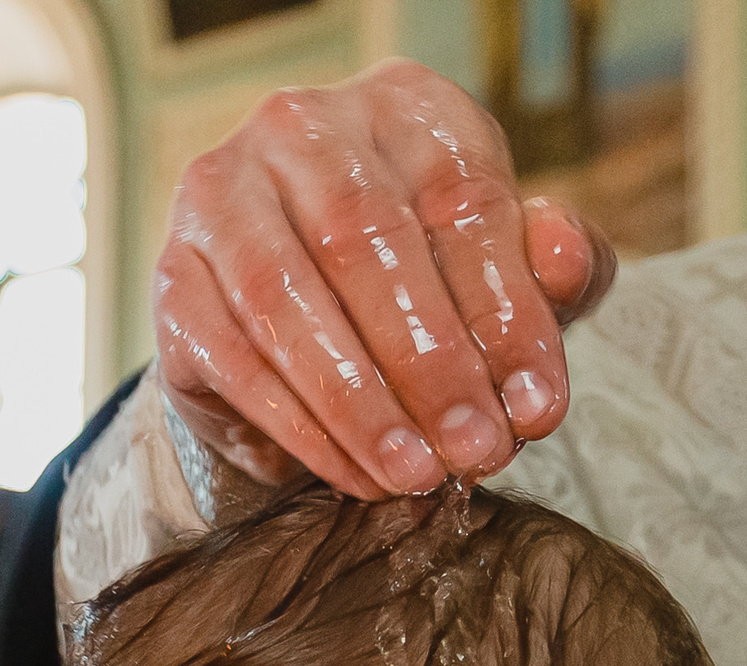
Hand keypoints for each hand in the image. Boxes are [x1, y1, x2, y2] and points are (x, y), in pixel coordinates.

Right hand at [154, 61, 618, 500]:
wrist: (306, 329)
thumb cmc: (426, 291)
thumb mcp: (503, 279)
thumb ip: (551, 270)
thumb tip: (569, 262)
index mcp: (404, 109)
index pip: (461, 198)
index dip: (505, 311)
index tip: (538, 408)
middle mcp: (304, 128)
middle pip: (366, 238)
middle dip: (431, 364)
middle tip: (475, 452)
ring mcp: (224, 195)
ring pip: (286, 299)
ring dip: (359, 403)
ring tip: (416, 475)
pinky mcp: (178, 277)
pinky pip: (234, 356)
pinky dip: (300, 427)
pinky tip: (355, 475)